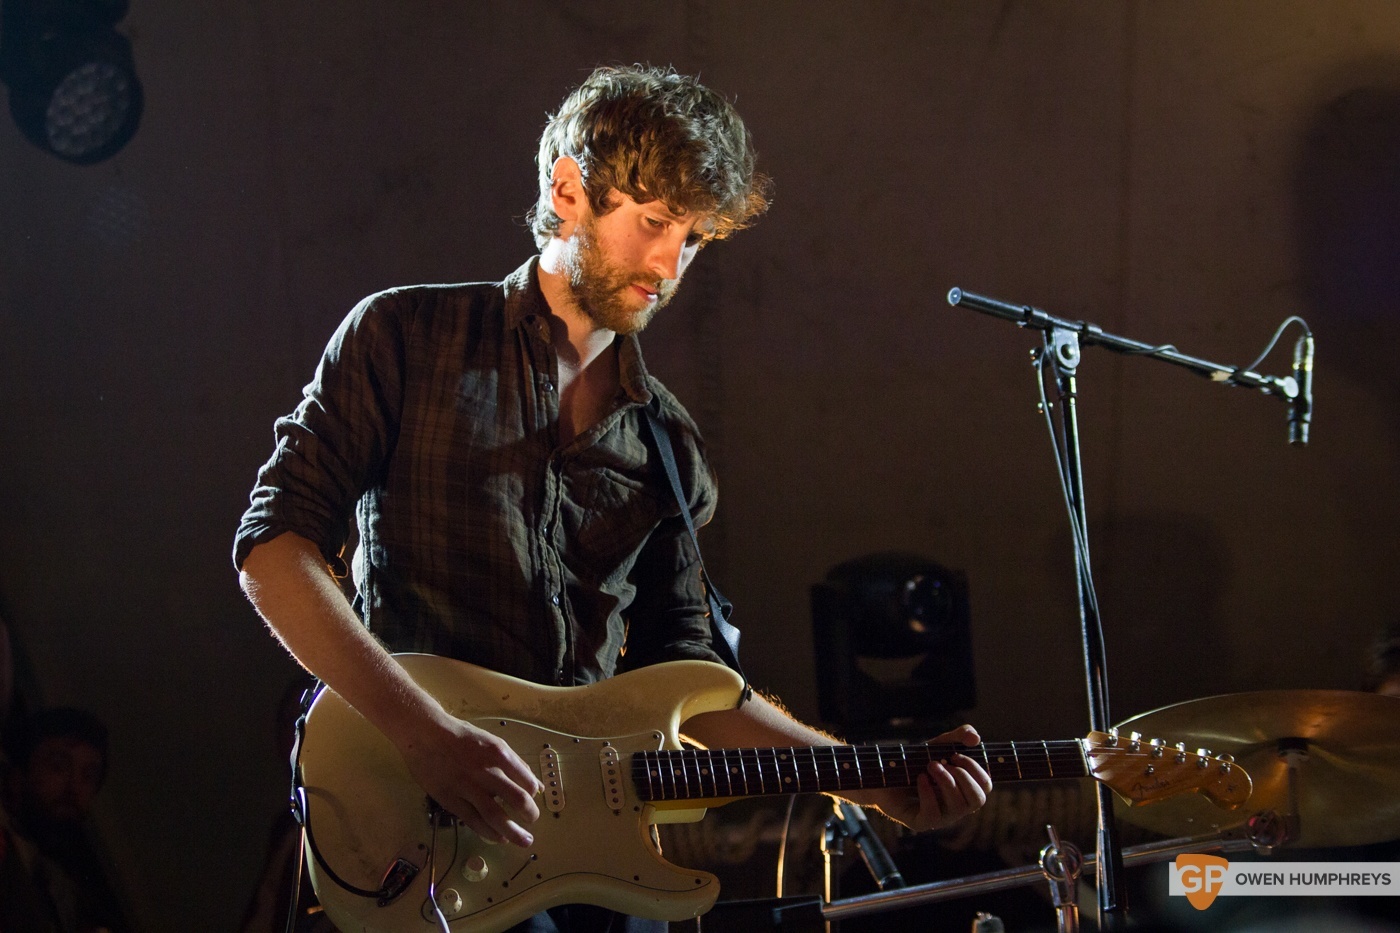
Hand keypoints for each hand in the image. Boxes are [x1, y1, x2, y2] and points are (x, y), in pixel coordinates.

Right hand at [397, 711, 543, 846]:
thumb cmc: (462, 736)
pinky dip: (489, 832)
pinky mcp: (451, 799)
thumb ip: (515, 764)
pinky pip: (474, 820)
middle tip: (532, 821)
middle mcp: (487, 771)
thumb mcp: (493, 742)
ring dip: (513, 832)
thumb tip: (535, 785)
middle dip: (530, 815)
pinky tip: (498, 838)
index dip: (533, 794)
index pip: (526, 781)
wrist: (425, 734)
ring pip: (496, 816)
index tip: (531, 799)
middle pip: (517, 800)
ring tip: (523, 840)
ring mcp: (468, 787)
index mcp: (500, 754)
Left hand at [846, 725, 991, 832]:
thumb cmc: (916, 761)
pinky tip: (920, 778)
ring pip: (958, 807)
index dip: (977, 770)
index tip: (957, 754)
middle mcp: (956, 806)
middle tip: (944, 762)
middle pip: (978, 800)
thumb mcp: (938, 744)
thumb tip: (975, 738)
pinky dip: (928, 792)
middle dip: (964, 777)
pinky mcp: (921, 823)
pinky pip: (933, 814)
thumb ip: (958, 736)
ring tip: (930, 765)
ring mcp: (941, 817)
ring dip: (946, 781)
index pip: (986, 786)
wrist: (884, 772)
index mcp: (965, 790)